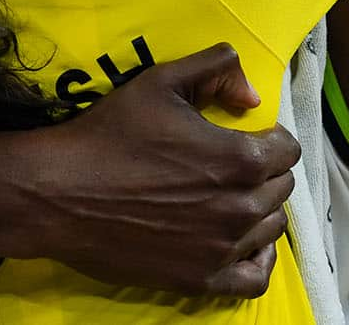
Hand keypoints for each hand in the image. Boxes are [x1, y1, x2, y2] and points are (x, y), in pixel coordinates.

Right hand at [23, 43, 298, 296]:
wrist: (60, 193)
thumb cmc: (109, 133)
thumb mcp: (160, 81)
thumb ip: (217, 69)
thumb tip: (253, 97)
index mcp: (240, 158)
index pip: (288, 149)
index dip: (270, 136)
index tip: (247, 134)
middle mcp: (241, 206)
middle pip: (281, 187)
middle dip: (264, 170)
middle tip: (229, 163)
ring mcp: (222, 248)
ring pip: (271, 227)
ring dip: (259, 208)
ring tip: (229, 197)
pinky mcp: (200, 279)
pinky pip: (255, 278)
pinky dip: (257, 258)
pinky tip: (242, 242)